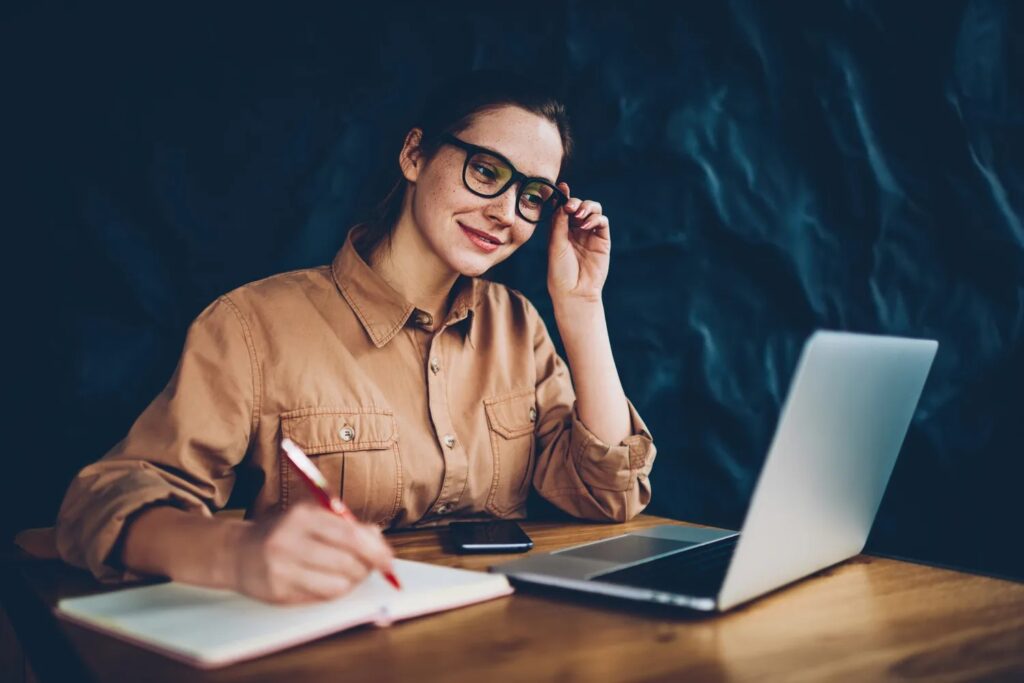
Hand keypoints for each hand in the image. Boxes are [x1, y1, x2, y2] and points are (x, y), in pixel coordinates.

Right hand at [231, 501, 395, 603]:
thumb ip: (344, 524)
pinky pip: (321, 598)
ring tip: (349, 574)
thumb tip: (378, 539)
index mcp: (302, 516)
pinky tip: (331, 582)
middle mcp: (289, 541)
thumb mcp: (310, 516)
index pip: (350, 536)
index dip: (375, 550)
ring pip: (337, 585)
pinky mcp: (278, 592)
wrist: (237, 552)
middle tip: (371, 568)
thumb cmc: (283, 532)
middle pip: (347, 562)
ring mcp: (281, 569)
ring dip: (352, 582)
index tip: (388, 559)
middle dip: (367, 568)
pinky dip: (334, 591)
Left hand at [547, 181, 610, 303]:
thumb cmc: (560, 271)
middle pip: (579, 206)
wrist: (574, 292)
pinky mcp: (602, 240)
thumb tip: (562, 201)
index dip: (563, 196)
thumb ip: (559, 222)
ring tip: (579, 215)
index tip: (562, 187)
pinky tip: (586, 225)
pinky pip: (602, 222)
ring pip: (593, 210)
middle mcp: (575, 230)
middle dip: (575, 202)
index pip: (563, 208)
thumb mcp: (555, 244)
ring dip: (587, 207)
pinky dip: (596, 218)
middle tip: (571, 207)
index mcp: (560, 230)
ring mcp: (589, 234)